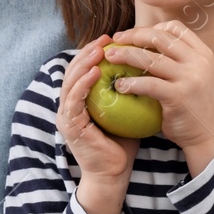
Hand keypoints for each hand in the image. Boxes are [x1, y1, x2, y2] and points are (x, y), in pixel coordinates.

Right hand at [58, 37, 139, 213]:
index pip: (82, 71)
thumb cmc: (121, 146)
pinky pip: (74, 99)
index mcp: (78, 103)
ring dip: (83, 63)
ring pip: (70, 81)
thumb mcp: (124, 114)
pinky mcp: (70, 125)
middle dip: (87, 52)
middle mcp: (68, 107)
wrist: (113, 175)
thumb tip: (147, 72)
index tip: (111, 40)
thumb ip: (126, 95)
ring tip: (99, 49)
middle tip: (105, 38)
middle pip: (73, 71)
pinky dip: (83, 84)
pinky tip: (95, 71)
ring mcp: (66, 116)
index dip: (93, 53)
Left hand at [104, 23, 213, 174]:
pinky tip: (119, 86)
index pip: (175, 28)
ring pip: (150, 58)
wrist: (211, 136)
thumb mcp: (197, 77)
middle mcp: (199, 62)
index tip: (133, 35)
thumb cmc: (197, 107)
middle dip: (133, 36)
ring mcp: (190, 78)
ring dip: (125, 55)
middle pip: (160, 37)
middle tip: (115, 42)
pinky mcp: (179, 96)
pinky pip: (148, 84)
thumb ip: (180, 61)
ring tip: (110, 58)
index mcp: (203, 54)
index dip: (151, 28)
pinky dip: (130, 83)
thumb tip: (146, 46)